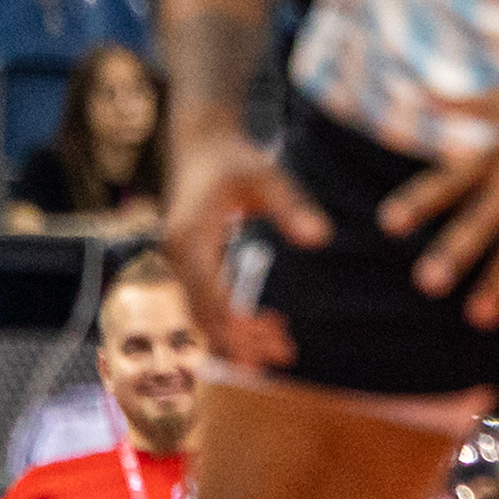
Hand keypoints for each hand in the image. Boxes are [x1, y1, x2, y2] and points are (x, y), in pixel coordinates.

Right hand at [161, 111, 329, 365]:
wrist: (201, 142)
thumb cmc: (235, 157)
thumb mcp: (267, 175)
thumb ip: (291, 206)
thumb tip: (321, 239)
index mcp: (190, 239)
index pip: (211, 299)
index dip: (242, 325)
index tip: (279, 335)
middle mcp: (177, 256)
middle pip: (204, 316)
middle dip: (242, 341)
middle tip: (285, 356)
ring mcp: (178, 261)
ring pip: (202, 315)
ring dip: (236, 337)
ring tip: (279, 352)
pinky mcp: (188, 262)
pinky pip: (204, 303)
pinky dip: (229, 321)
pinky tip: (262, 330)